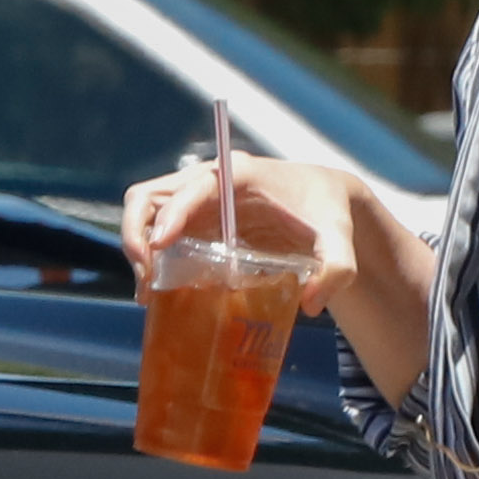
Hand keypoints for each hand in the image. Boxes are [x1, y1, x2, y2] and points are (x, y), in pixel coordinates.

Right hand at [121, 149, 433, 408]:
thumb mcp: (340, 238)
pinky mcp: (194, 218)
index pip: (195, 187)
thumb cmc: (328, 213)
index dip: (172, 214)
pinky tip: (158, 292)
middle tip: (146, 276)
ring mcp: (196, 198)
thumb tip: (311, 304)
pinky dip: (150, 258)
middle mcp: (210, 179)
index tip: (159, 245)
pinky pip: (159, 231)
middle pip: (151, 195)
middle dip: (138, 233)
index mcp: (241, 174)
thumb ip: (338, 268)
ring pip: (147, 213)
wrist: (323, 200)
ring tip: (148, 292)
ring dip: (138, 248)